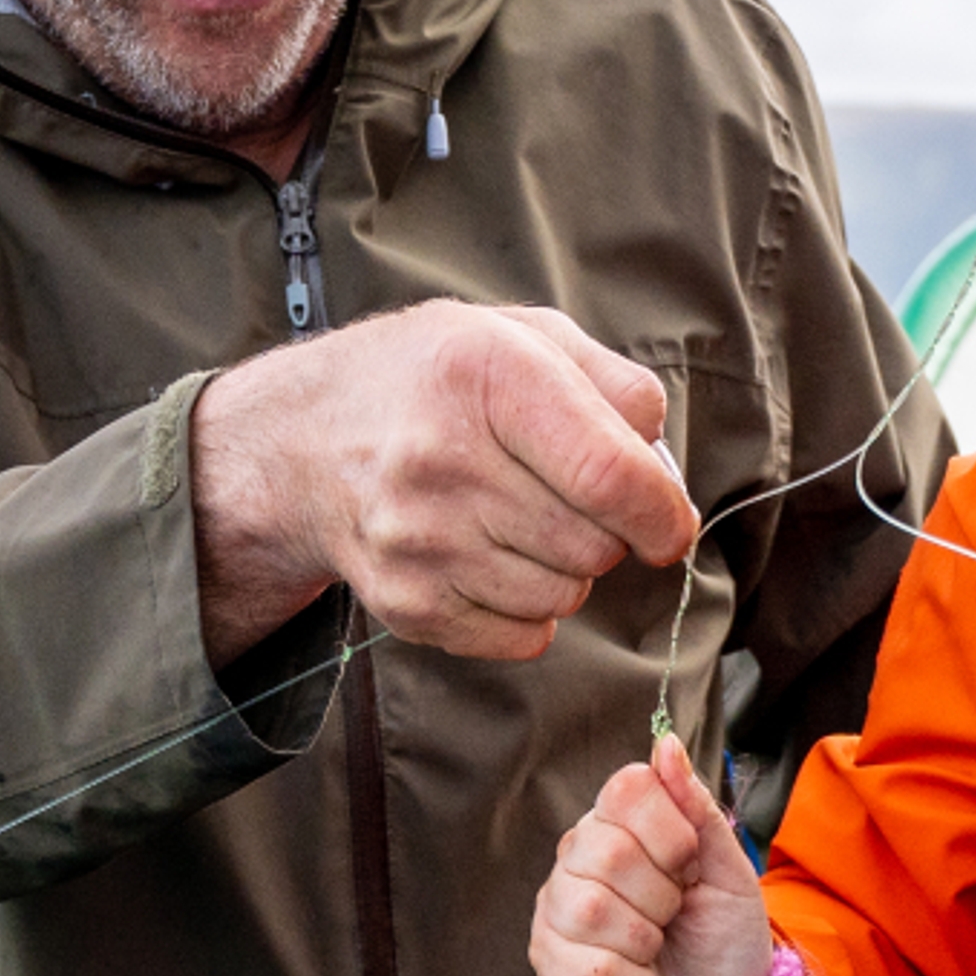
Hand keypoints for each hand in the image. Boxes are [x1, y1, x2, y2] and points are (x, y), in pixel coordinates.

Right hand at [188, 300, 699, 662]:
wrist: (305, 440)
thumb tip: (666, 478)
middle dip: (605, 532)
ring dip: (565, 569)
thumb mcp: (523, 338)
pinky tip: (488, 558)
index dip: (661, 514)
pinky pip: (524, 637)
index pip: (608, 475)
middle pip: (594, 544)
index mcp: (484, 373)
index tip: (670, 526)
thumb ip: (616, 388)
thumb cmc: (437, 384)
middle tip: (563, 499)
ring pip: (564, 595)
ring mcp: (417, 538)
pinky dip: (528, 610)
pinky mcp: (407, 603)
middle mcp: (441, 457)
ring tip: (515, 520)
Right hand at [531, 735, 774, 975]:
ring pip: (590, 908)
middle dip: (662, 895)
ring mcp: (558, 914)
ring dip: (645, 942)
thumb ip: (697, 811)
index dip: (671, 833)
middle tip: (673, 917)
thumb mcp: (730, 875)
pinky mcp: (551, 969)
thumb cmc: (723, 947)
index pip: (627, 788)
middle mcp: (578, 861)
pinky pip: (585, 967)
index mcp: (621, 827)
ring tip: (655, 952)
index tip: (690, 868)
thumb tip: (665, 744)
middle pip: (607, 849)